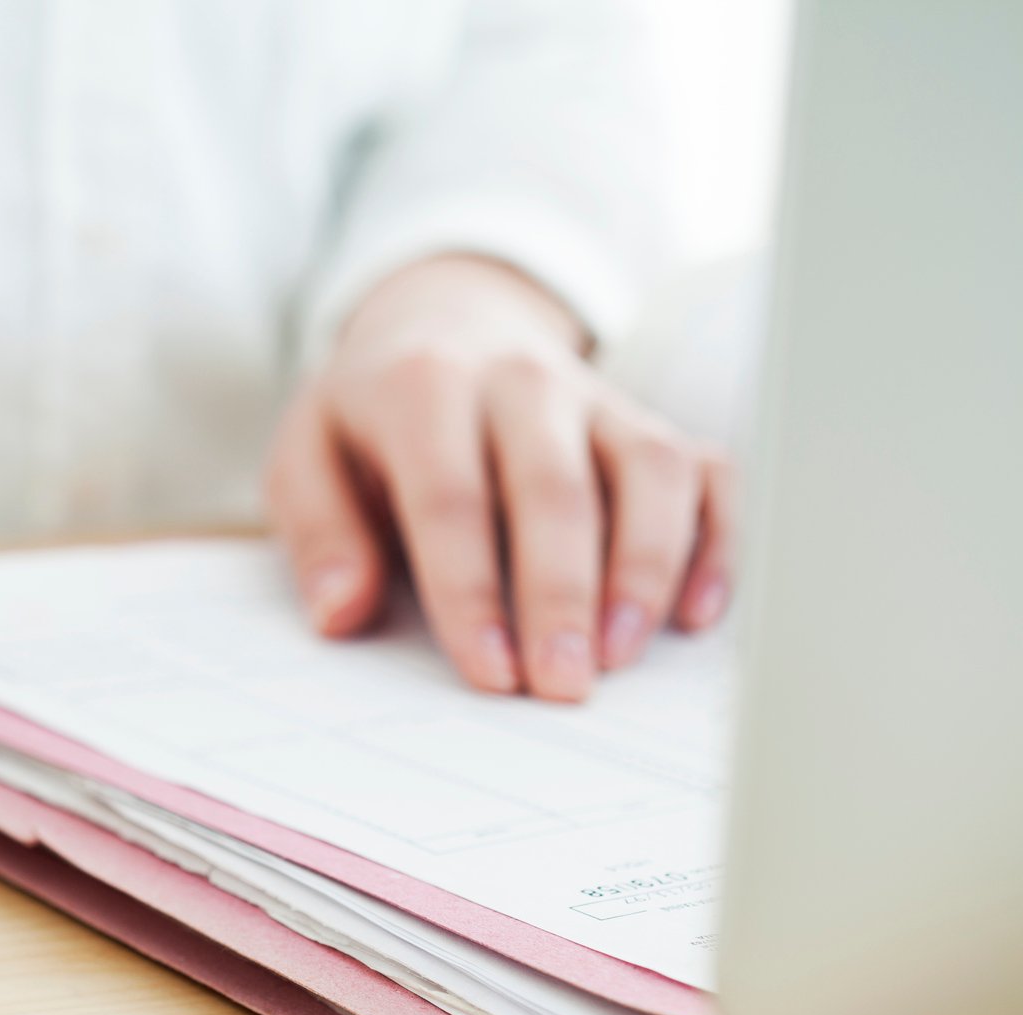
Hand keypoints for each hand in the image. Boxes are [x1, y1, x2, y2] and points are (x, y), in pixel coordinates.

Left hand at [266, 255, 733, 700]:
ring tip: (620, 658)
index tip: (488, 671)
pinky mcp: (649, 422)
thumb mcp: (307, 455)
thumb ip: (318, 532)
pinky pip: (707, 472)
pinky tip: (695, 616)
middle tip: (562, 685)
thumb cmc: (372, 415)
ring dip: (643, 569)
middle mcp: (521, 381)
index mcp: (425, 388)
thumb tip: (341, 613)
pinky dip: (715, 541)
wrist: (444, 322)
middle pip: (555, 489)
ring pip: (648, 472)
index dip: (470, 591)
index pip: (452, 497)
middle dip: (562, 595)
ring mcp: (597, 398)